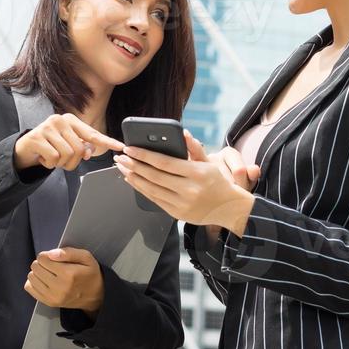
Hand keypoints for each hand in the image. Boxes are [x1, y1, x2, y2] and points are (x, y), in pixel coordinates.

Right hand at [15, 112, 123, 172]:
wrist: (25, 148)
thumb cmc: (50, 146)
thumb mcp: (67, 144)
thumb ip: (81, 146)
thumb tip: (89, 151)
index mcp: (70, 120)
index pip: (92, 134)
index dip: (107, 141)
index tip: (120, 146)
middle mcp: (60, 120)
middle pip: (79, 149)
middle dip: (72, 162)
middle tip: (61, 160)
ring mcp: (47, 127)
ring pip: (67, 154)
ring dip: (60, 163)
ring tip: (51, 157)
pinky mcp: (36, 137)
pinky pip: (53, 158)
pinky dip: (50, 164)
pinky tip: (43, 158)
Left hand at [25, 246, 104, 314]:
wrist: (95, 296)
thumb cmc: (90, 274)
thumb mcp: (87, 258)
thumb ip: (69, 253)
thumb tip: (50, 254)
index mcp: (69, 274)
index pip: (43, 259)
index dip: (46, 255)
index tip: (52, 257)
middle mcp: (59, 286)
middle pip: (36, 268)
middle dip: (41, 263)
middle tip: (50, 265)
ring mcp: (53, 296)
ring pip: (31, 277)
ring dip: (37, 272)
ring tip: (47, 273)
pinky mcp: (49, 302)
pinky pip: (30, 288)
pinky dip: (33, 282)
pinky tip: (42, 280)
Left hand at [117, 129, 254, 234]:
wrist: (228, 208)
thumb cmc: (217, 182)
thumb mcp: (210, 162)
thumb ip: (195, 148)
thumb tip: (183, 133)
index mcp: (197, 173)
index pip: (165, 163)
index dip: (145, 155)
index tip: (130, 148)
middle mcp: (189, 190)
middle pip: (155, 176)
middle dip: (134, 166)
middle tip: (120, 157)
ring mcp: (182, 204)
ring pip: (152, 189)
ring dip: (134, 178)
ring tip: (123, 168)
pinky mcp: (177, 214)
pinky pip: (155, 200)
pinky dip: (142, 189)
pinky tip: (133, 180)